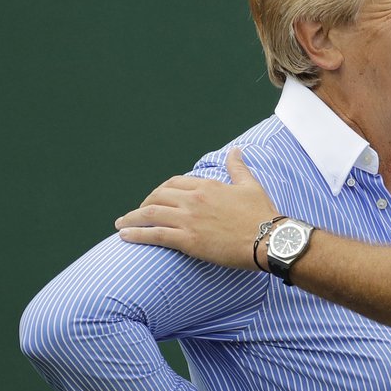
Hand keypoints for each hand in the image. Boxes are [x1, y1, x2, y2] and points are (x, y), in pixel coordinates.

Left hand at [116, 148, 276, 269]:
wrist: (269, 239)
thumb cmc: (262, 214)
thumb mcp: (250, 186)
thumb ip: (238, 168)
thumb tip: (236, 150)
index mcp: (207, 185)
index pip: (174, 183)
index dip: (161, 191)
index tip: (156, 200)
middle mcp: (193, 199)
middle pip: (157, 196)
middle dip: (143, 204)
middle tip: (137, 214)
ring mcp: (188, 219)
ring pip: (150, 214)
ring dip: (132, 219)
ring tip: (121, 224)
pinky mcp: (187, 239)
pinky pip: (154, 234)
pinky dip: (136, 234)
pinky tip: (125, 236)